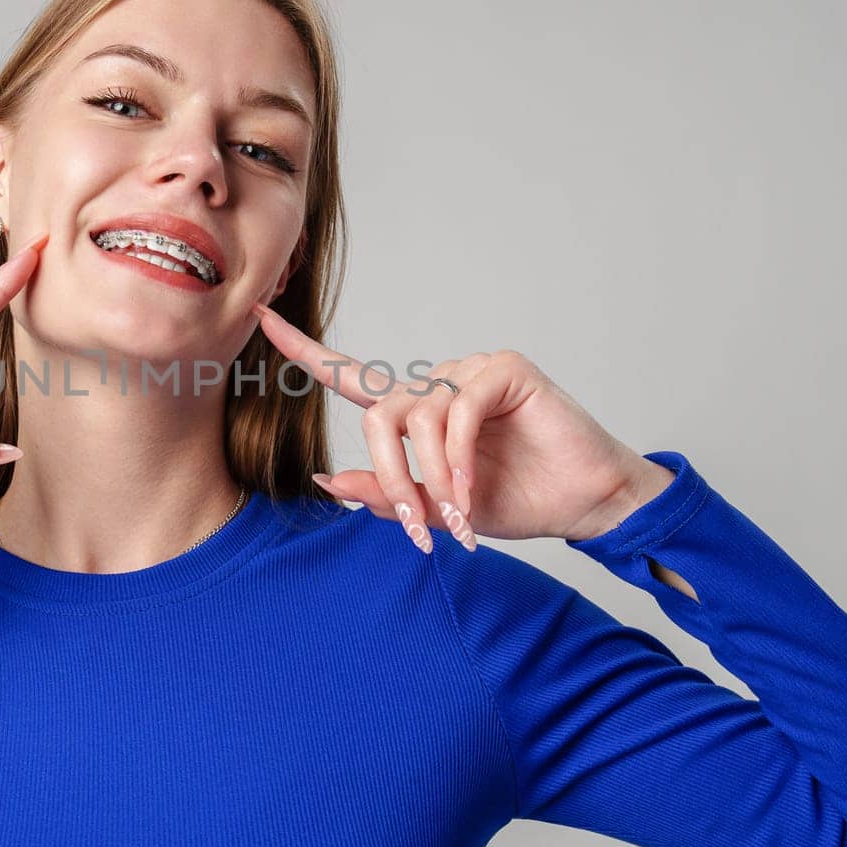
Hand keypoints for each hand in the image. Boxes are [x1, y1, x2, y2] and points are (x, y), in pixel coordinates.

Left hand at [251, 303, 671, 553]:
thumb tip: (325, 477)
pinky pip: (457, 411)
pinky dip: (458, 458)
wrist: (584, 504)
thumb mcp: (437, 509)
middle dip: (389, 477)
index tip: (261, 318)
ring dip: (432, 478)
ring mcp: (472, 371)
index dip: (305, 352)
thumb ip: (386, 494)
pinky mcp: (505, 370)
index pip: (352, 378)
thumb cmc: (517, 500)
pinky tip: (472, 490)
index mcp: (418, 412)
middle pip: (380, 414)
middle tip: (419, 528)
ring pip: (418, 417)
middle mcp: (439, 384)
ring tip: (458, 515)